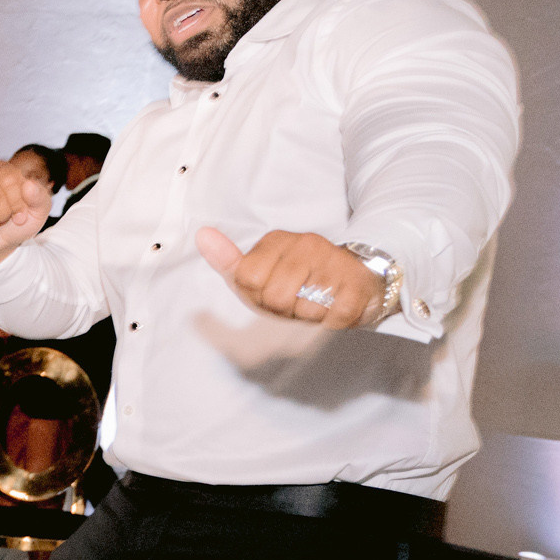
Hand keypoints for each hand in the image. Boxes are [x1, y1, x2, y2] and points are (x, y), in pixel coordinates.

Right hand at [0, 159, 54, 259]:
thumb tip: (29, 185)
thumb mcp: (38, 212)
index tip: (21, 215)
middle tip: (4, 220)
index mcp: (3, 170)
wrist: (2, 242)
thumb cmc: (19, 221)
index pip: (9, 179)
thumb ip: (39, 197)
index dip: (17, 203)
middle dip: (2, 216)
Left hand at [197, 228, 383, 329]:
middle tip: (296, 302)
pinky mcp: (357, 285)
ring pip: (303, 308)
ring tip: (315, 304)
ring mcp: (334, 262)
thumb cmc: (299, 281)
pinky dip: (330, 324)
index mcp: (277, 240)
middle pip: (273, 297)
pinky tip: (334, 310)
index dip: (256, 295)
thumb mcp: (259, 271)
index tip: (271, 292)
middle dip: (282, 310)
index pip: (246, 278)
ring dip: (307, 317)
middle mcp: (306, 244)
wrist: (358, 279)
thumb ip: (228, 260)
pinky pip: (332, 318)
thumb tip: (202, 235)